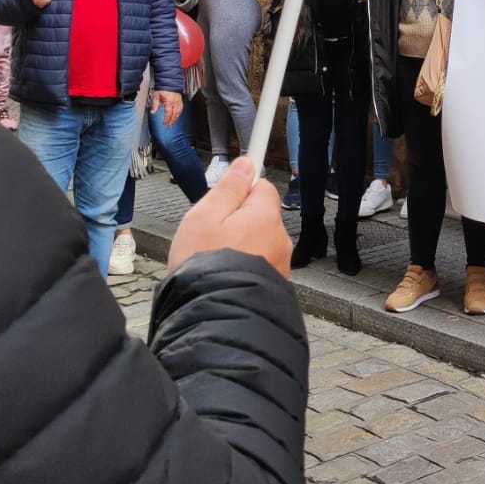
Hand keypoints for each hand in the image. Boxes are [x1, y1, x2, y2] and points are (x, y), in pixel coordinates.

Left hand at [151, 89, 183, 124]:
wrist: (169, 80)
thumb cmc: (163, 87)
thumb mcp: (156, 96)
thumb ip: (155, 105)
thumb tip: (152, 112)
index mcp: (169, 102)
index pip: (168, 114)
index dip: (166, 119)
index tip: (164, 123)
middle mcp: (175, 102)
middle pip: (174, 114)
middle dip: (172, 121)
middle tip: (169, 125)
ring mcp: (178, 101)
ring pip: (179, 112)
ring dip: (176, 118)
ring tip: (173, 122)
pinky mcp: (180, 100)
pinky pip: (181, 108)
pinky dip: (179, 113)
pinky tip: (178, 115)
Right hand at [168, 156, 289, 277]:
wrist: (216, 318)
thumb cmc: (205, 266)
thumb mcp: (205, 216)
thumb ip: (228, 188)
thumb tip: (245, 165)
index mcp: (265, 216)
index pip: (262, 186)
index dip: (242, 186)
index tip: (233, 182)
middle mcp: (279, 240)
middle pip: (259, 216)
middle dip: (237, 221)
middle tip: (209, 233)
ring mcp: (279, 266)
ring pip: (258, 244)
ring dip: (240, 247)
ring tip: (212, 261)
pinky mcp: (275, 289)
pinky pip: (258, 268)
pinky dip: (244, 269)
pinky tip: (223, 279)